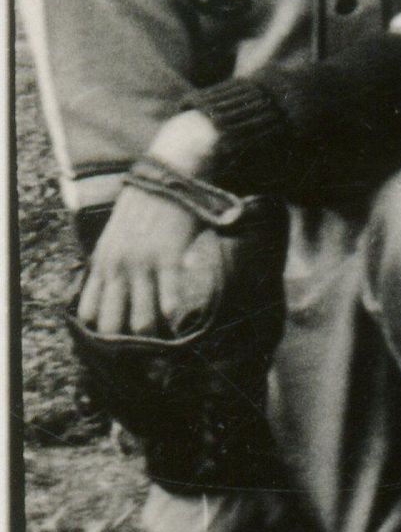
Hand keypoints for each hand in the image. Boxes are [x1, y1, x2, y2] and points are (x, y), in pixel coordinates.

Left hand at [77, 186, 232, 341]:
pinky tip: (180, 325)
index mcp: (101, 263)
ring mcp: (142, 264)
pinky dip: (173, 317)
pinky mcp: (168, 257)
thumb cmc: (143, 208)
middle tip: (142, 354)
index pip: (88, 313)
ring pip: (141, 321)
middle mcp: (117, 268)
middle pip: (111, 324)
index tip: (118, 342)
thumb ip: (108, 266)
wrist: (167, 177)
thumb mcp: (114, 238)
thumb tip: (108, 296)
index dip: (100, 334)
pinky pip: (169, 299)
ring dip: (153, 338)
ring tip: (164, 346)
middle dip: (125, 346)